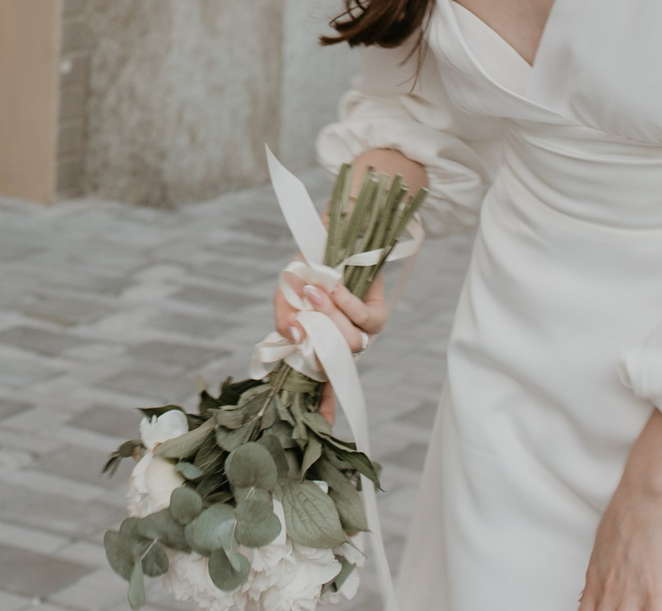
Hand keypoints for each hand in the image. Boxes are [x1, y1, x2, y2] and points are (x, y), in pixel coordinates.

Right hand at [272, 270, 385, 422]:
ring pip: (349, 342)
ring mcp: (360, 333)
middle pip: (333, 359)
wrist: (332, 236)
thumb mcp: (286, 294)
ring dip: (331, 314)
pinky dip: (347, 304)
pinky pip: (365, 320)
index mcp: (318, 345)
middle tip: (308, 299)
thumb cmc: (307, 270)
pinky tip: (335, 288)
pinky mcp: (378, 317)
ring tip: (316, 290)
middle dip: (319, 329)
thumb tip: (294, 336)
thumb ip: (284, 318)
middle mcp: (341, 345)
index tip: (322, 425)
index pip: (322, 386)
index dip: (324, 407)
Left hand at [579, 411, 661, 609]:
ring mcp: (633, 596)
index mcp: (596, 577)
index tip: (600, 609)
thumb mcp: (603, 540)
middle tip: (618, 606)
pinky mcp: (658, 596)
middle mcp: (610, 590)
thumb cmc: (627, 511)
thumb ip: (601, 566)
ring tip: (634, 606)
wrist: (648, 498)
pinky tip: (656, 608)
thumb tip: (599, 580)